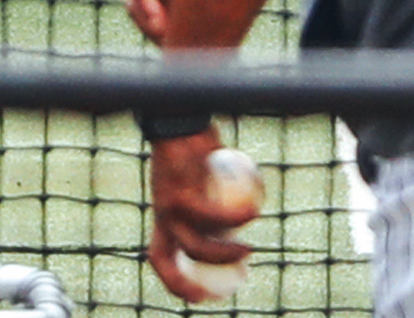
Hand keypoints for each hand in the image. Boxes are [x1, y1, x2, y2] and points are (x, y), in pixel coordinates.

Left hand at [142, 132, 258, 303]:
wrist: (180, 117)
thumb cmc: (192, 144)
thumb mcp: (199, 176)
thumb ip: (212, 196)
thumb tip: (234, 214)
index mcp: (163, 215)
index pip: (160, 257)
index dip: (175, 281)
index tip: (198, 295)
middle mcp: (163, 214)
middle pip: (179, 258)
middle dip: (203, 275)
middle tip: (234, 273)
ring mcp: (170, 205)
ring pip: (197, 244)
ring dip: (224, 253)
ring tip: (247, 250)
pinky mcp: (183, 192)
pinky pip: (213, 215)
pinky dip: (235, 218)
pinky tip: (253, 213)